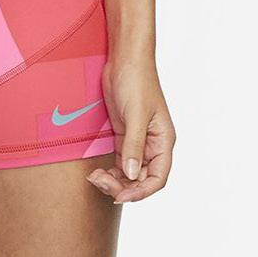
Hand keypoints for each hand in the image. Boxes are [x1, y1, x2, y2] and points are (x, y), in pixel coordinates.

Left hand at [88, 55, 175, 203]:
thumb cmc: (136, 81)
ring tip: (94, 178)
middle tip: (100, 182)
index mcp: (163, 141)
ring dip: (113, 181)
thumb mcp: (135, 114)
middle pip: (142, 180)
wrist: (125, 60)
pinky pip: (119, 163)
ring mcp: (137, 142)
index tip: (120, 196)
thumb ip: (133, 145)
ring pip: (129, 174)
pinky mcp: (123, 137)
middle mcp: (152, 145)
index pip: (158, 177)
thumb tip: (132, 174)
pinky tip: (96, 172)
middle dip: (123, 186)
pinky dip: (109, 171)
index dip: (141, 191)